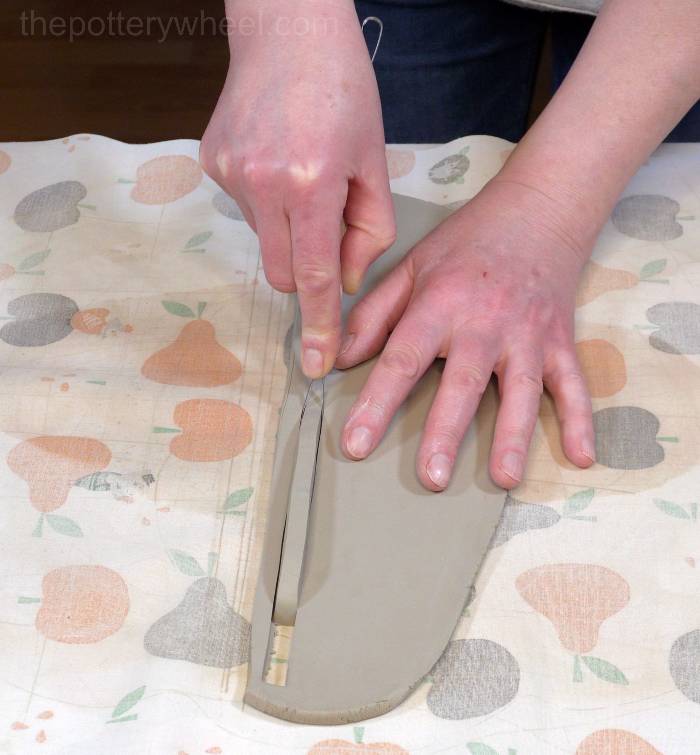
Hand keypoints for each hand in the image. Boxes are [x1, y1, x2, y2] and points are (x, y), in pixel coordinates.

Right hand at [200, 0, 394, 377]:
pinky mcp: (211, 163)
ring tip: (304, 176)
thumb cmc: (345, 90)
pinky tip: (280, 162)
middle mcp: (261, 184)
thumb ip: (368, 232)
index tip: (315, 365)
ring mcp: (229, 174)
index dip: (317, 326)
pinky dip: (268, 203)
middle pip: (282, 273)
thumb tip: (343, 283)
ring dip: (288, 229)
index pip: (313, 277)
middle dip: (306, 271)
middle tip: (327, 226)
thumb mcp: (374, 161)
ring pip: (264, 241)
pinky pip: (246, 210)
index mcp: (310, 184)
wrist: (287, 27)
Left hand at [336, 179, 595, 490]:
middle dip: (446, 432)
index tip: (356, 444)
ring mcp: (528, 334)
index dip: (376, 403)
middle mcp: (485, 322)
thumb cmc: (466, 242)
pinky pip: (573, 384)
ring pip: (521, 391)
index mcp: (440, 303)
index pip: (402, 359)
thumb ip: (373, 314)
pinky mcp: (560, 341)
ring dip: (513, 436)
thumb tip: (337, 359)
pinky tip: (580, 457)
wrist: (536, 209)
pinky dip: (580, 420)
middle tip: (432, 478)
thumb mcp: (411, 267)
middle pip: (462, 383)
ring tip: (504, 479)